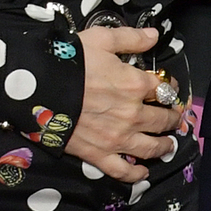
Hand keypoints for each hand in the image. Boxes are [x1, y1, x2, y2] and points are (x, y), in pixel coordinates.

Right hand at [67, 24, 182, 181]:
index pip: (164, 88)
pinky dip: (136, 175)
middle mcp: (132, 114)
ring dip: (164, 147)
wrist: (37, 87)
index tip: (170, 89)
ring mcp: (117, 138)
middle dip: (171, 118)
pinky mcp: (98, 154)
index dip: (170, 88)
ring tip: (168, 145)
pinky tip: (143, 174)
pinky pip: (123, 171)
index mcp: (135, 84)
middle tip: (173, 118)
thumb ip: (131, 38)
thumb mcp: (101, 39)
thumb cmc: (69, 60)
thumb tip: (155, 36)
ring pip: (151, 148)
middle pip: (162, 120)